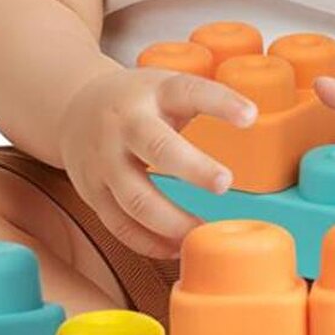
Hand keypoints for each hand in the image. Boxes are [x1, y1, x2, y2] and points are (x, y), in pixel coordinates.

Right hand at [59, 68, 258, 260]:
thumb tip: (260, 120)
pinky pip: (119, 224)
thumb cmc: (138, 101)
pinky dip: (148, 242)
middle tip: (225, 183)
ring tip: (202, 232)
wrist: (75, 108)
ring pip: (136, 198)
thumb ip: (203, 101)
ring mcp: (104, 160)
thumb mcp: (166, 86)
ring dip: (172, 221)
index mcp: (153, 92)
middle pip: (157, 147)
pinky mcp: (92, 191)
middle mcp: (126, 124)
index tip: (250, 116)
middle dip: (193, 168)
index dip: (220, 103)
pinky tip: (175, 248)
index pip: (188, 92)